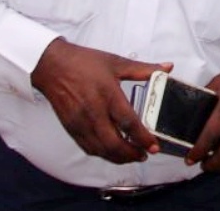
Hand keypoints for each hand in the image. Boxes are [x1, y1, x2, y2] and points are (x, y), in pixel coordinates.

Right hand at [30, 38, 170, 164]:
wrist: (52, 66)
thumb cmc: (83, 63)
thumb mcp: (116, 63)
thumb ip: (144, 69)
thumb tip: (167, 67)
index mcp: (108, 94)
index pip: (128, 122)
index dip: (142, 138)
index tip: (154, 146)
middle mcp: (94, 112)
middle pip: (114, 143)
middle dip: (131, 154)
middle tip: (144, 155)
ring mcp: (81, 122)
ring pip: (101, 149)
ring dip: (118, 158)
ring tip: (132, 156)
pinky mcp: (71, 128)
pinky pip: (88, 147)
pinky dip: (102, 154)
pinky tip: (112, 152)